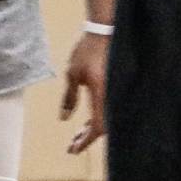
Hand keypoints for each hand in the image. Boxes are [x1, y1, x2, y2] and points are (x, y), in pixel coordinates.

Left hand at [61, 29, 109, 153]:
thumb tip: (64, 118)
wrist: (106, 31)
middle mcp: (113, 97)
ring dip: (92, 129)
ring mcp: (116, 93)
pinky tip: (88, 120)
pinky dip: (98, 118)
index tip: (73, 149)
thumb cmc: (88, 51)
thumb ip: (69, 98)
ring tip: (77, 134)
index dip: (85, 141)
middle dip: (87, 138)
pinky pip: (109, 110)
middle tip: (72, 145)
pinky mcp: (116, 88)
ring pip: (107, 120)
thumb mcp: (73, 74)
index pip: (96, 127)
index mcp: (102, 95)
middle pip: (103, 128)